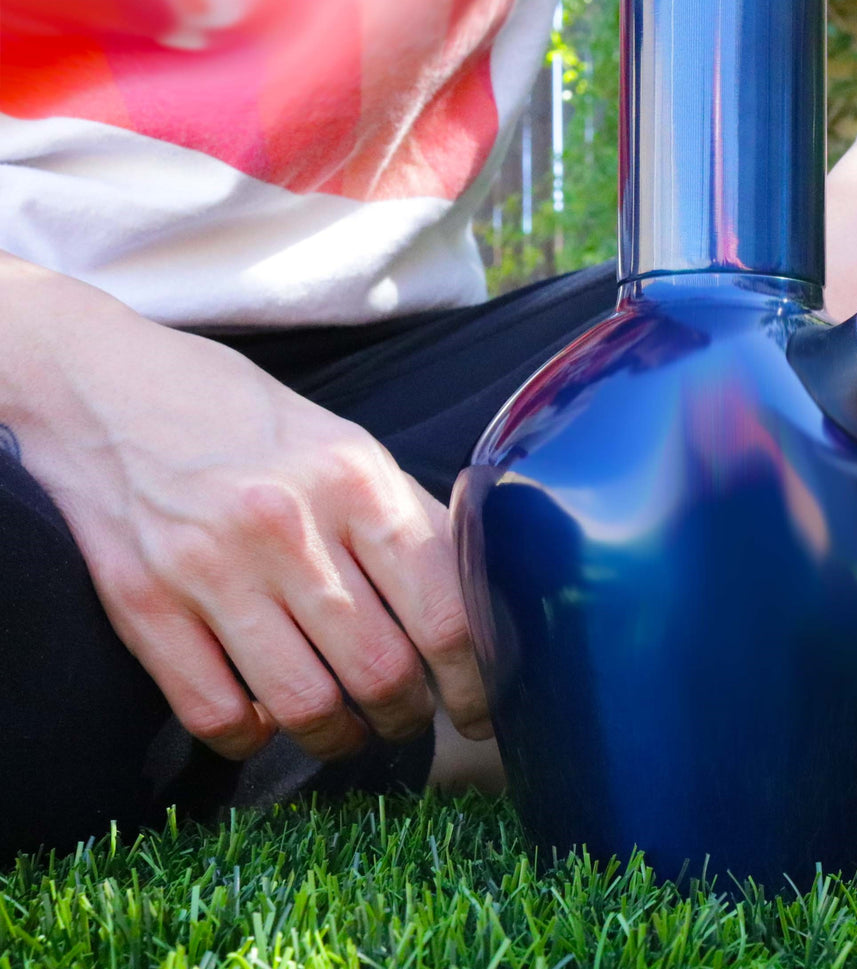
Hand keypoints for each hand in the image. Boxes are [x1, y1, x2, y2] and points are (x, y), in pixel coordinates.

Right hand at [3, 269, 490, 760]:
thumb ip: (409, 523)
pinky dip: (253, 739)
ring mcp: (210, 566)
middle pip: (381, 670)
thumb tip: (478, 609)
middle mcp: (287, 524)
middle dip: (408, 716)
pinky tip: (266, 721)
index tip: (478, 710)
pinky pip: (217, 713)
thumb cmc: (249, 424)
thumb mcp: (349, 448)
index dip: (473, 682)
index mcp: (356, 480)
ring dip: (339, 739)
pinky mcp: (143, 602)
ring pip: (306, 705)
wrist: (107, 387)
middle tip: (409, 718)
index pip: (442, 613)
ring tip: (346, 731)